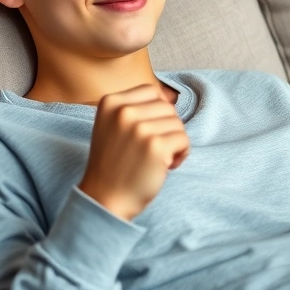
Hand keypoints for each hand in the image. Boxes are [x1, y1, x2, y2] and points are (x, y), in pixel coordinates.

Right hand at [77, 83, 189, 220]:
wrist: (105, 199)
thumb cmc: (114, 164)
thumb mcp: (111, 126)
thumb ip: (132, 108)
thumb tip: (167, 98)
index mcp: (110, 102)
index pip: (151, 91)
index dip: (156, 112)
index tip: (146, 133)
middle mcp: (123, 111)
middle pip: (167, 107)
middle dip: (166, 128)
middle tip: (153, 150)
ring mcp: (139, 128)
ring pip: (178, 123)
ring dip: (174, 142)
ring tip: (158, 158)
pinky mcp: (156, 146)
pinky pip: (184, 140)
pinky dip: (181, 154)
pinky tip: (166, 166)